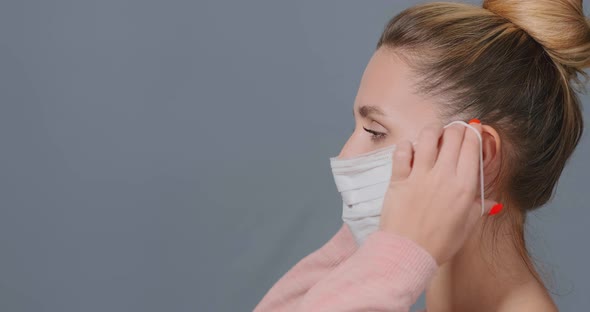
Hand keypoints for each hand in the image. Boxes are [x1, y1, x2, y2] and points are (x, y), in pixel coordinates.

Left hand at [378, 122, 496, 264]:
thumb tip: (494, 203)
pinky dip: (406, 146)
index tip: (472, 128)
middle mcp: (444, 176)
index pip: (472, 146)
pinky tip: (410, 151)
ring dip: (432, 132)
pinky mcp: (399, 178)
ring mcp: (420, 175)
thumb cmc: (439, 243)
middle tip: (453, 131)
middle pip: (453, 135)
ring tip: (432, 137)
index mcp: (464, 186)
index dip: (473, 132)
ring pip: (428, 136)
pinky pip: (402, 150)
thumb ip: (479, 208)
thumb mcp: (466, 226)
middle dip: (455, 128)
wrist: (408, 253)